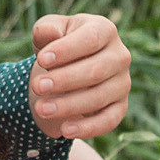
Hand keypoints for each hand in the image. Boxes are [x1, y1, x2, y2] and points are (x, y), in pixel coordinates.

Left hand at [29, 13, 130, 139]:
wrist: (69, 68)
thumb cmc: (59, 44)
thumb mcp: (50, 31)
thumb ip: (47, 29)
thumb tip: (50, 33)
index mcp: (105, 30)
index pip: (90, 39)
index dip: (66, 50)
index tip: (41, 59)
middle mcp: (120, 56)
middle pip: (96, 70)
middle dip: (64, 80)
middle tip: (37, 87)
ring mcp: (123, 83)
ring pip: (99, 97)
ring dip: (69, 105)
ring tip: (41, 109)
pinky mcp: (121, 107)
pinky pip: (108, 120)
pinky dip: (88, 128)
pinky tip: (65, 130)